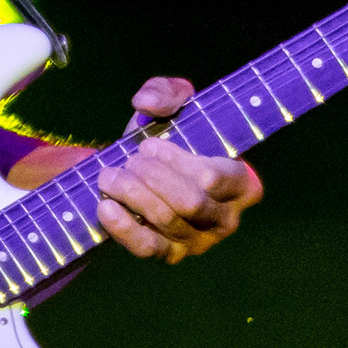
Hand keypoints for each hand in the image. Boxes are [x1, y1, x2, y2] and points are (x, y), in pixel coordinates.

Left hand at [96, 76, 263, 263]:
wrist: (138, 174)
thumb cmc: (166, 138)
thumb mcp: (170, 104)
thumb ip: (166, 91)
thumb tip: (147, 103)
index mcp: (242, 183)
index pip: (214, 177)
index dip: (176, 161)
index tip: (149, 144)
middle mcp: (227, 218)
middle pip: (189, 202)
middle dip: (151, 177)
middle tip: (129, 161)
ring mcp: (199, 241)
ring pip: (166, 221)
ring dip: (132, 194)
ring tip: (109, 175)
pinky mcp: (170, 255)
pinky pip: (148, 247)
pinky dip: (123, 227)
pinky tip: (105, 205)